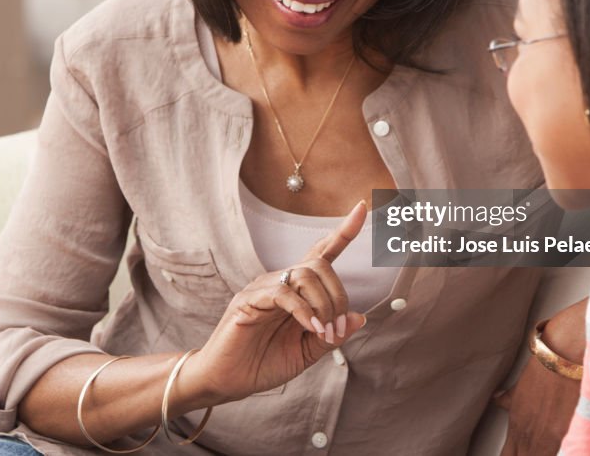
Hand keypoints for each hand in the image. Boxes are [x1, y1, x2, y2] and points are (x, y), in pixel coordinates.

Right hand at [192, 201, 367, 402]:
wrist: (227, 382)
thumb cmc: (263, 363)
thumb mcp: (307, 351)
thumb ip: (332, 334)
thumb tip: (361, 317)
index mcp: (296, 291)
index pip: (322, 252)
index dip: (343, 231)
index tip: (361, 207)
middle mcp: (280, 282)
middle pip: (320, 265)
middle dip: (338, 297)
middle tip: (336, 330)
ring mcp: (262, 288)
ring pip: (305, 275)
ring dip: (324, 306)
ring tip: (323, 334)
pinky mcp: (249, 300)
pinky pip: (283, 294)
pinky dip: (304, 312)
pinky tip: (310, 329)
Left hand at [495, 298, 586, 455]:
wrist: (564, 356)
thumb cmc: (543, 369)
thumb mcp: (520, 386)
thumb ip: (509, 399)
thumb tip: (497, 400)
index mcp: (517, 426)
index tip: (516, 455)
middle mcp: (530, 437)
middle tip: (532, 451)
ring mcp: (549, 440)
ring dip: (541, 454)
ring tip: (546, 448)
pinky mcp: (570, 437)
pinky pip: (566, 455)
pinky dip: (566, 453)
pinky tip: (567, 450)